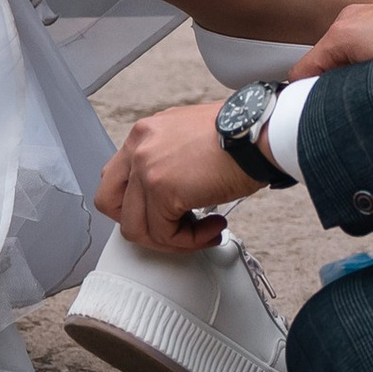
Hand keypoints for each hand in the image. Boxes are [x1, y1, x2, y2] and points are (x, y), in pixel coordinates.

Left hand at [94, 101, 259, 251]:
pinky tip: (214, 226)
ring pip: (136, 227)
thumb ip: (170, 162)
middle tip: (174, 229)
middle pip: (110, 203)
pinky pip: (164, 234)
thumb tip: (169, 198)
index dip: (136, 205)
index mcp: (145, 133)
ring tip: (204, 230)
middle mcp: (139, 145)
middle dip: (143, 226)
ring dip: (172, 239)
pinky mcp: (161, 188)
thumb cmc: (242, 134)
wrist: (262, 131)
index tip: (164, 214)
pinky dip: (190, 241)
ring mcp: (146, 166)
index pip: (115, 178)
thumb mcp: (192, 138)